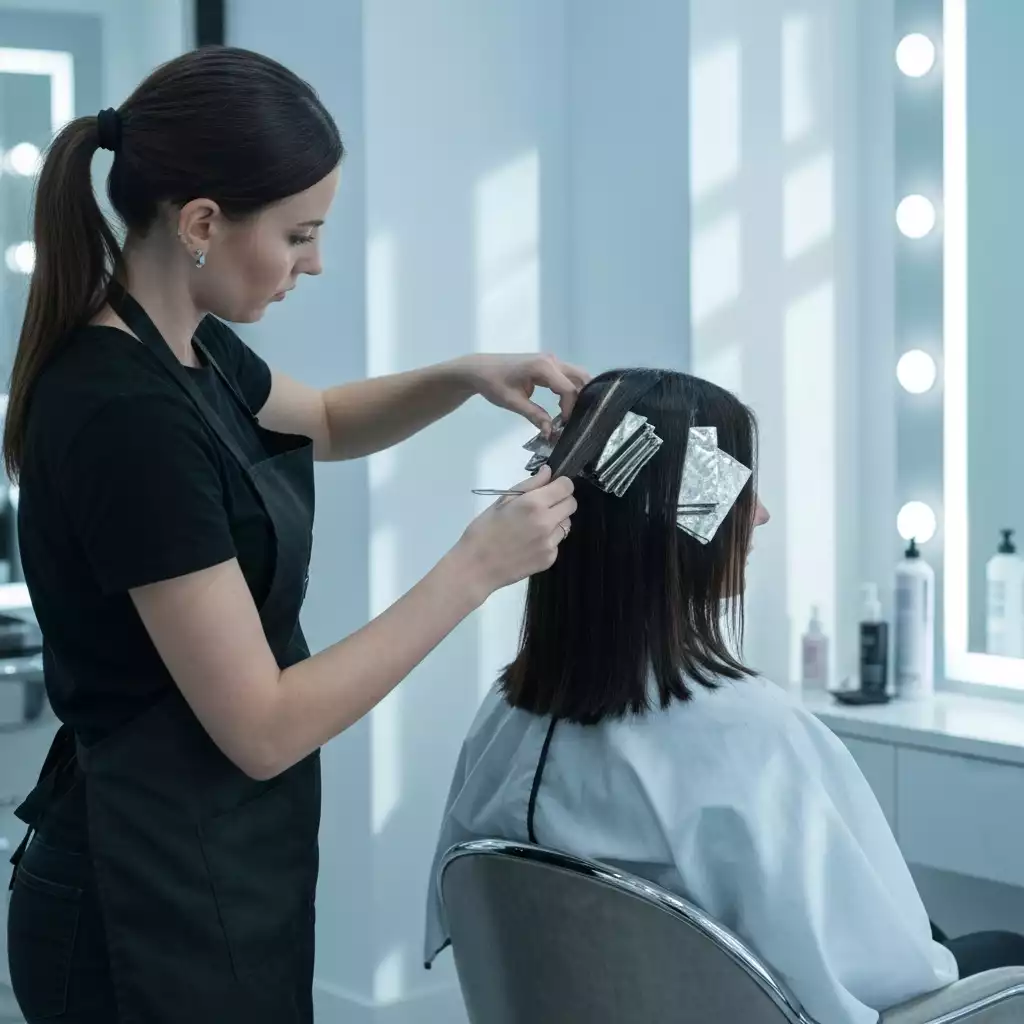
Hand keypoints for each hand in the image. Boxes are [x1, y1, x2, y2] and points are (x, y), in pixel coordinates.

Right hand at [456, 466, 576, 595]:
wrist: (476, 567)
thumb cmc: (483, 530)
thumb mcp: (501, 501)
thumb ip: (529, 485)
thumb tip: (548, 472)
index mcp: (534, 504)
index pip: (567, 486)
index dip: (560, 484)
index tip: (551, 488)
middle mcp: (547, 522)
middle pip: (571, 504)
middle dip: (561, 501)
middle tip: (542, 506)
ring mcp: (550, 543)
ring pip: (566, 523)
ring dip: (555, 521)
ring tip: (533, 527)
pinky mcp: (550, 558)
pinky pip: (557, 542)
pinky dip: (548, 540)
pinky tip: (529, 543)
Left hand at [458, 353, 590, 435]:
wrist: (480, 369)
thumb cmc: (493, 384)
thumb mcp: (513, 402)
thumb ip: (535, 416)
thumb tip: (550, 432)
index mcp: (543, 367)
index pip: (568, 388)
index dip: (570, 408)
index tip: (564, 424)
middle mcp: (551, 360)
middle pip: (579, 377)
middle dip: (581, 398)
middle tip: (574, 418)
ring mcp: (550, 361)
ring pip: (575, 375)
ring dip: (576, 394)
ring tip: (568, 414)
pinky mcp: (547, 365)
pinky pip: (566, 376)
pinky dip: (569, 390)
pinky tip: (562, 406)